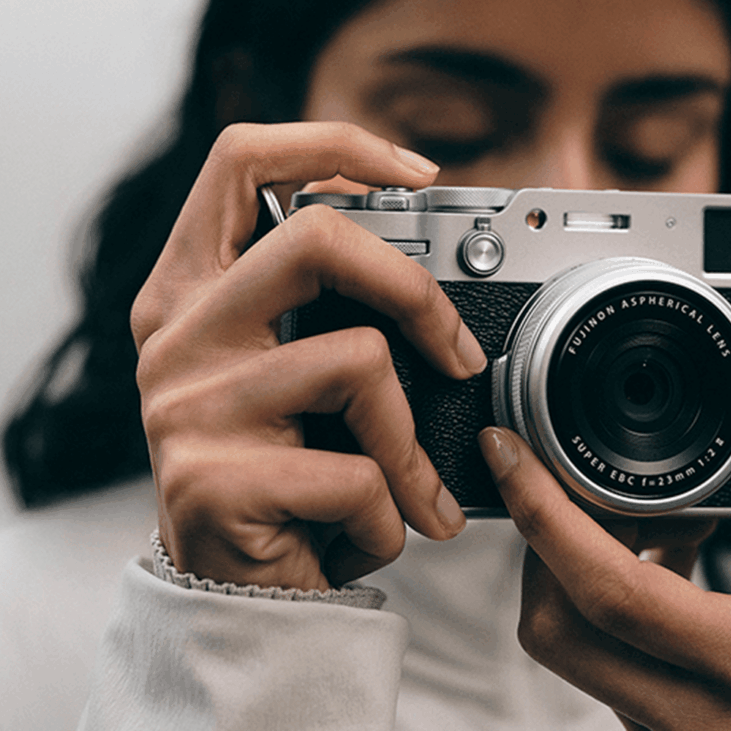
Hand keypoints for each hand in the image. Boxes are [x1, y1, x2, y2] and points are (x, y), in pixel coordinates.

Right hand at [132, 122, 480, 591]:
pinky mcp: (211, 482)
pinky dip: (394, 513)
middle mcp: (178, 336)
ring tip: (416, 490)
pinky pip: (356, 472)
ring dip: (413, 444)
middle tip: (461, 356)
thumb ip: (335, 314)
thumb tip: (435, 271)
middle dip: (417, 291)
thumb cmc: (289, 480)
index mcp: (195, 292)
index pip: (242, 162)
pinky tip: (374, 535)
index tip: (417, 173)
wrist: (245, 597)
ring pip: (357, 361)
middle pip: (314, 236)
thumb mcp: (301, 381)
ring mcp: (187, 406)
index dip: (335, 145)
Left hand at [479, 337, 730, 729]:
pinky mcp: (653, 725)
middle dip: (545, 540)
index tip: (509, 453)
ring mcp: (668, 730)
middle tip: (574, 478)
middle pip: (559, 627)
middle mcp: (698, 717)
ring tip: (639, 513)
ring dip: (574, 564)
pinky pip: (594, 658)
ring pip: (570, 644)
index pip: (618, 596)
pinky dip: (602, 592)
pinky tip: (658, 551)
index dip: (548, 517)